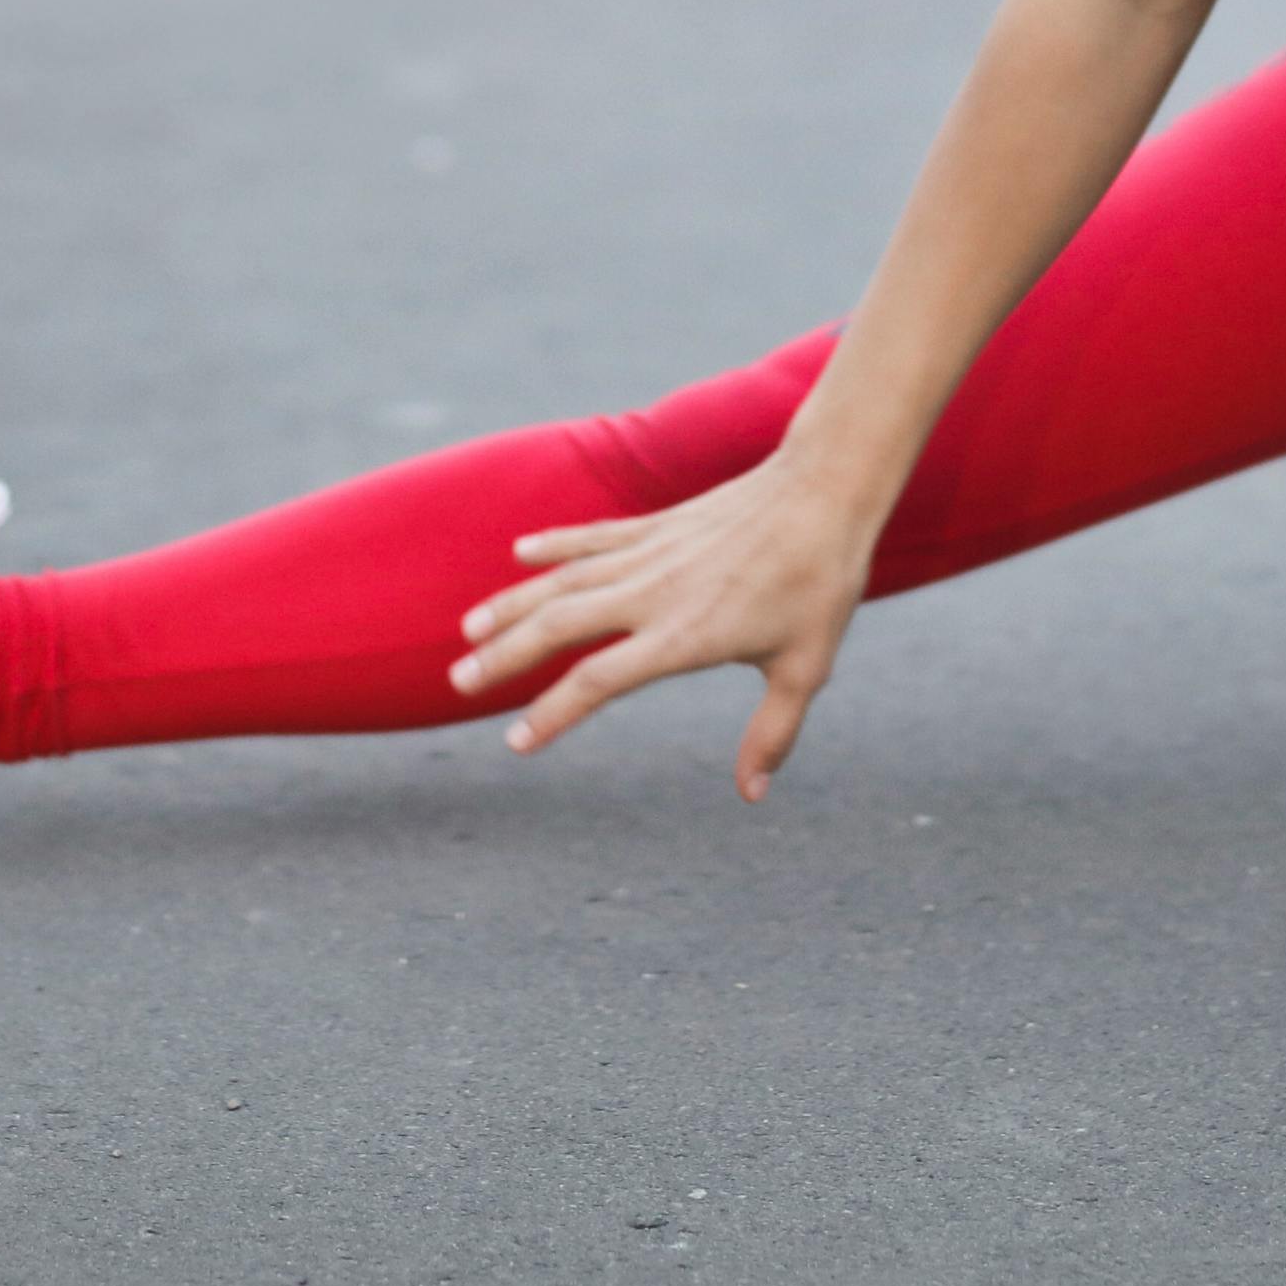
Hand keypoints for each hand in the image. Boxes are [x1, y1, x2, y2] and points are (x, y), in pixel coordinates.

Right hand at [447, 452, 881, 801]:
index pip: (599, 680)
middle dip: (505, 655)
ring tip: (469, 629)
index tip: (516, 742)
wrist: (825, 490)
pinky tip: (520, 552)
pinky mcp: (658, 524)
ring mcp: (650, 553)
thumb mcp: (806, 668)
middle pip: (560, 626)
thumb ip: (772, 732)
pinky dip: (554, 544)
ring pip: (564, 580)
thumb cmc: (820, 582)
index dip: (552, 713)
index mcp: (684, 635)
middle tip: (460, 681)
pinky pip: (594, 537)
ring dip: (513, 604)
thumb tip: (752, 794)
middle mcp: (654, 593)